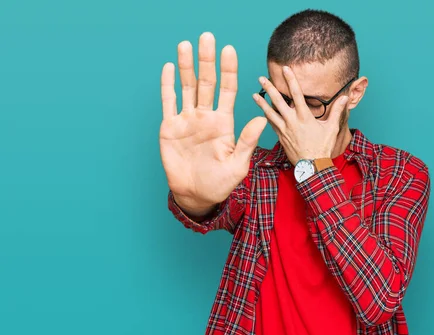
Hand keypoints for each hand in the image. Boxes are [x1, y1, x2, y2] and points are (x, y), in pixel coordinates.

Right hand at [159, 33, 266, 211]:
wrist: (196, 195)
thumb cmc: (220, 183)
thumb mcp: (237, 165)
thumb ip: (247, 141)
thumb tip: (262, 119)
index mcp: (224, 122)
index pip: (228, 90)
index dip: (228, 70)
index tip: (229, 50)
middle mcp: (206, 116)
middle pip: (206, 82)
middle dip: (207, 60)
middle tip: (207, 37)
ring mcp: (187, 120)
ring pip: (187, 87)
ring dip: (186, 66)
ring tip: (186, 45)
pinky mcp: (170, 127)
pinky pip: (169, 102)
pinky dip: (167, 85)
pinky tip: (168, 68)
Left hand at [252, 66, 348, 164]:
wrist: (311, 166)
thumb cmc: (322, 148)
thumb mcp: (331, 128)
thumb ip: (336, 111)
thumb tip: (345, 98)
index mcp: (304, 117)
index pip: (296, 94)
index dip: (291, 80)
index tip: (285, 69)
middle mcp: (292, 121)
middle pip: (278, 101)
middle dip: (270, 88)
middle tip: (261, 78)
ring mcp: (284, 130)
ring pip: (270, 113)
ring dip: (262, 103)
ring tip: (254, 95)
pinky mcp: (280, 137)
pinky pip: (271, 124)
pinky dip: (266, 117)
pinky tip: (262, 112)